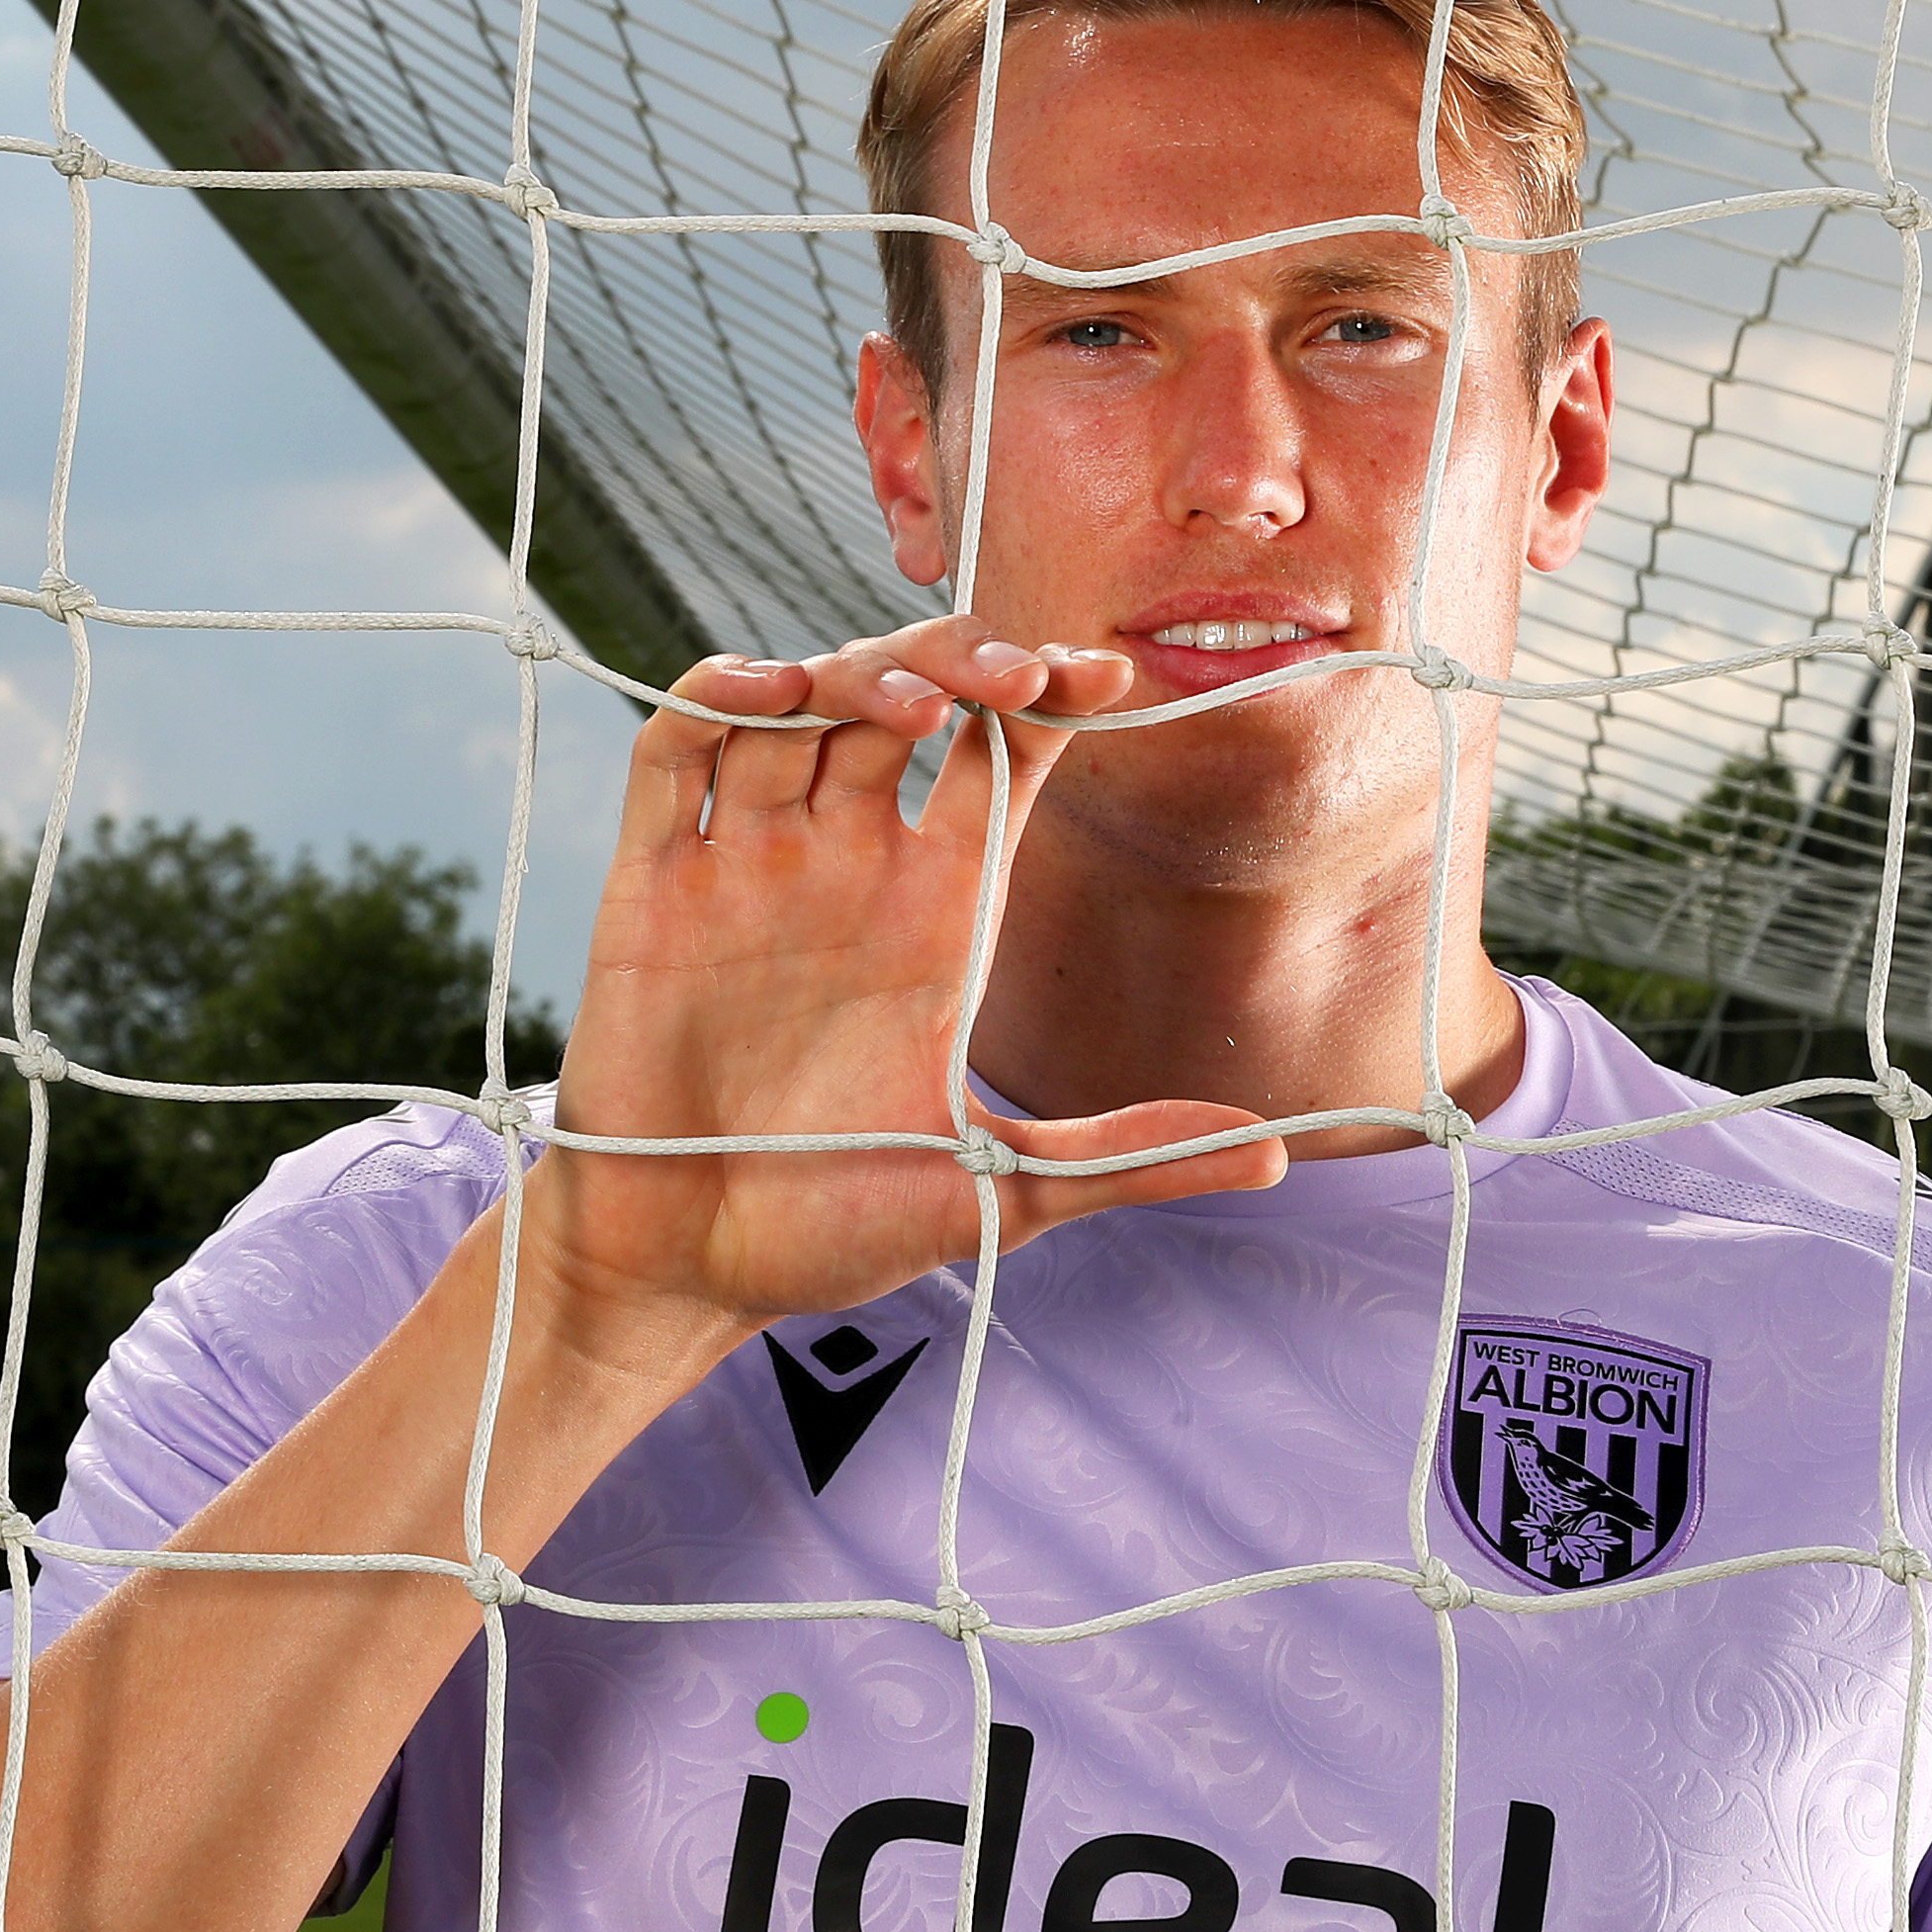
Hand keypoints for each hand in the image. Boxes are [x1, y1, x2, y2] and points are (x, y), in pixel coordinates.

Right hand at [524, 618, 1281, 1363]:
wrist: (685, 1271)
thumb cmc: (826, 1229)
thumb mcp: (997, 1192)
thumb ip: (1127, 1159)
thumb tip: (1277, 1151)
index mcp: (936, 912)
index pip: (1005, 757)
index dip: (1052, 696)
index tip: (1108, 676)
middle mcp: (849, 866)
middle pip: (912, 698)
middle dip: (963, 660)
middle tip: (1012, 675)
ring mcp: (752, 864)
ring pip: (804, 703)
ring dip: (855, 670)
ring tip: (909, 701)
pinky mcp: (654, 882)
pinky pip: (680, 752)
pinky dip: (718, 700)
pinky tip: (771, 695)